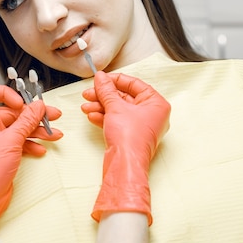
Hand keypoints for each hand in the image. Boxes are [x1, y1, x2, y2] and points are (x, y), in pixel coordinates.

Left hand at [0, 84, 61, 236]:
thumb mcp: (11, 140)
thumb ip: (27, 121)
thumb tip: (37, 106)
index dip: (9, 94)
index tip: (23, 103)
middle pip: (13, 112)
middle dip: (34, 115)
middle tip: (51, 115)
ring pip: (20, 127)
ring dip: (37, 130)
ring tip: (54, 133)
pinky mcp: (5, 151)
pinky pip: (21, 141)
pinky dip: (32, 143)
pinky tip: (41, 148)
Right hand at [81, 71, 170, 224]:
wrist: (125, 164)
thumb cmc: (130, 137)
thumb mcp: (115, 107)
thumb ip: (107, 90)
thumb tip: (101, 78)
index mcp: (156, 104)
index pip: (135, 84)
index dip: (116, 80)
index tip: (101, 79)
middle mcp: (152, 115)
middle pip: (125, 97)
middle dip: (104, 95)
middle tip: (89, 92)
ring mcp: (141, 127)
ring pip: (119, 110)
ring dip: (101, 106)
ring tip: (86, 106)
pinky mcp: (130, 136)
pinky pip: (117, 121)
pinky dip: (104, 117)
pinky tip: (91, 115)